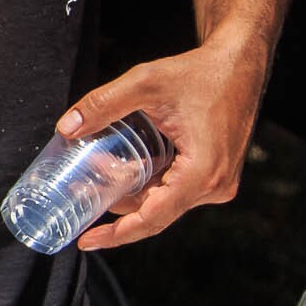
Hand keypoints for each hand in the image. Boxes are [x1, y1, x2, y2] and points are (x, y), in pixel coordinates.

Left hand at [60, 39, 269, 250]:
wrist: (239, 64)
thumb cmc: (199, 72)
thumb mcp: (145, 83)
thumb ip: (103, 104)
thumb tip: (66, 128)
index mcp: (203, 173)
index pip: (154, 218)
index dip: (117, 233)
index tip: (86, 242)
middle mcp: (215, 187)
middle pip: (156, 212)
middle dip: (116, 207)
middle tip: (79, 194)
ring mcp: (219, 183)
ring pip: (165, 201)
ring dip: (132, 192)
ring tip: (96, 175)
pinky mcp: (217, 174)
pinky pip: (176, 190)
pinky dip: (150, 184)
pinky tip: (124, 169)